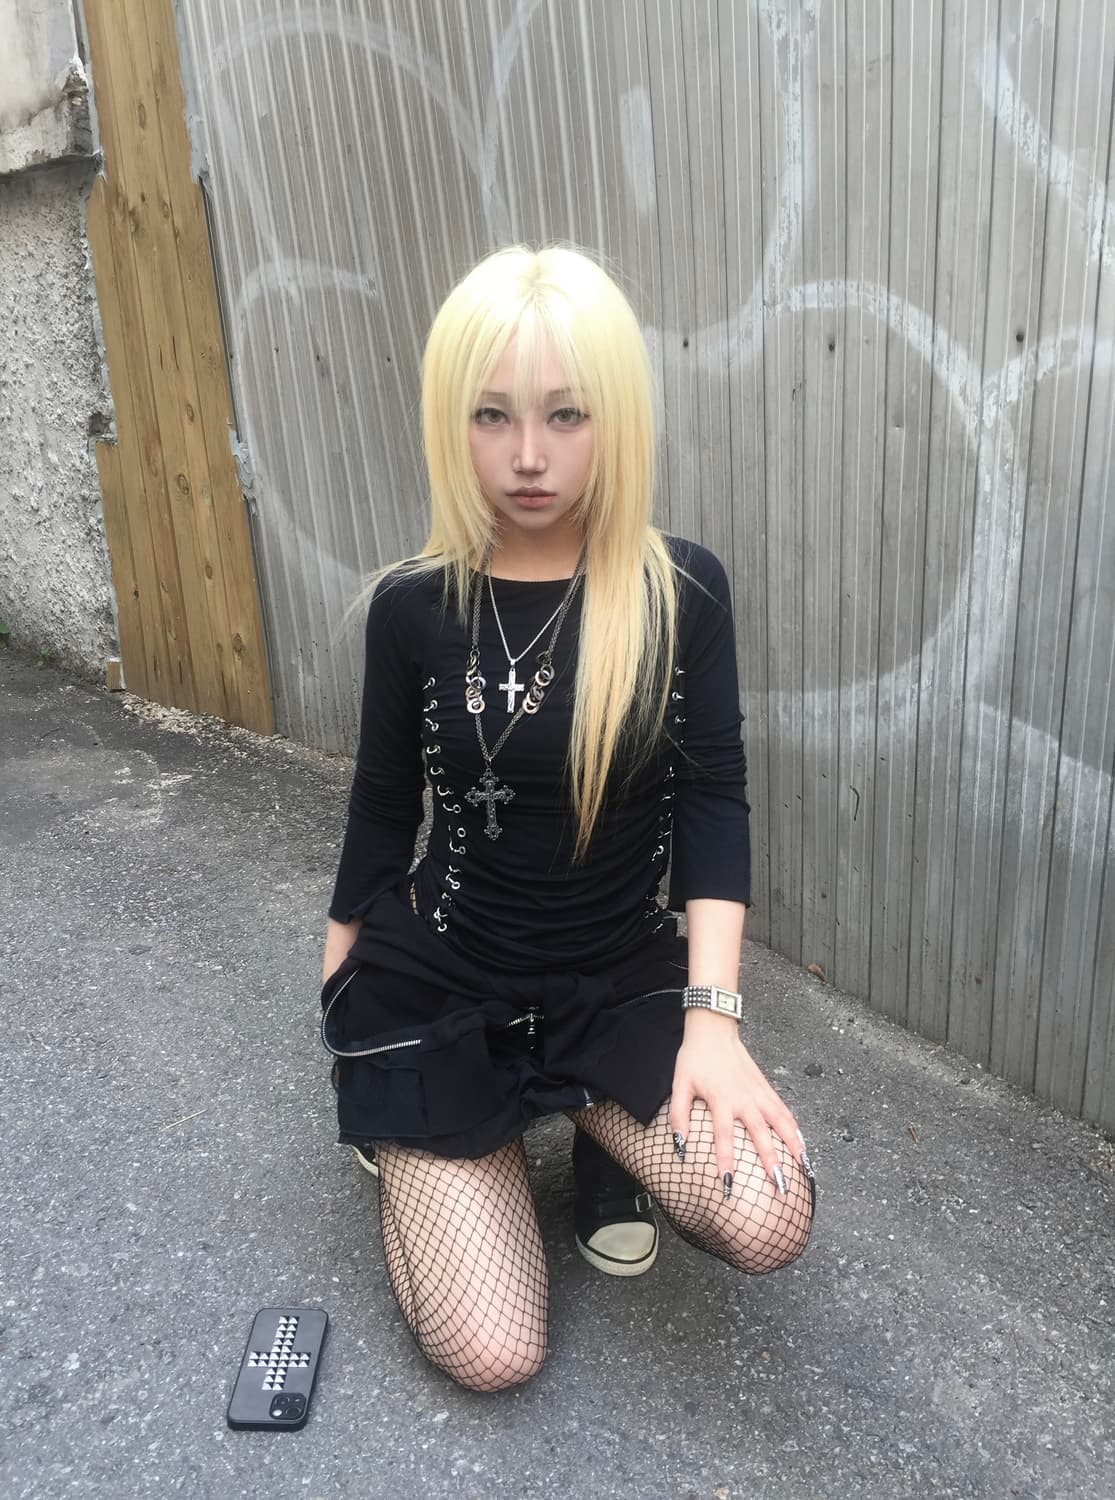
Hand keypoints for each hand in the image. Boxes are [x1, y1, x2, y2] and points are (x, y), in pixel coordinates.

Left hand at [668, 1010, 808, 1195]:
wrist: (713, 1031)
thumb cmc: (695, 1059)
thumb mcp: (680, 1085)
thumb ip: (679, 1115)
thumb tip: (679, 1145)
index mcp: (721, 1099)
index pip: (723, 1135)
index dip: (726, 1159)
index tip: (730, 1183)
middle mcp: (744, 1098)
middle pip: (760, 1133)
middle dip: (771, 1160)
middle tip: (780, 1184)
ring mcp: (758, 1092)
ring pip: (780, 1121)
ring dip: (793, 1145)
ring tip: (805, 1167)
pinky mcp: (766, 1087)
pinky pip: (784, 1110)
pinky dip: (794, 1127)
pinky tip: (802, 1143)